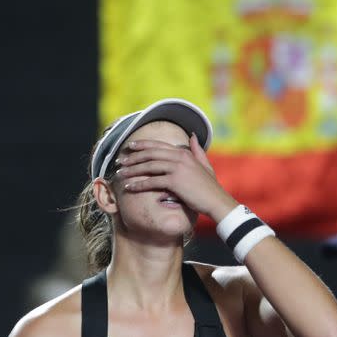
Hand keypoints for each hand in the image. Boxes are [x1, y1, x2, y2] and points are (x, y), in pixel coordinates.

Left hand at [117, 134, 238, 221]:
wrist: (216, 201)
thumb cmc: (210, 187)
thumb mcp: (205, 165)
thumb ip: (197, 150)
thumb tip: (192, 135)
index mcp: (184, 153)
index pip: (158, 145)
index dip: (142, 145)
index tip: (129, 147)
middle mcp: (179, 157)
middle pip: (150, 154)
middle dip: (133, 157)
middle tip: (120, 161)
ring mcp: (177, 169)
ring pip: (149, 166)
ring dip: (132, 170)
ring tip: (120, 174)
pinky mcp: (175, 182)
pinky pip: (152, 182)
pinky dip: (139, 184)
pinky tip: (129, 187)